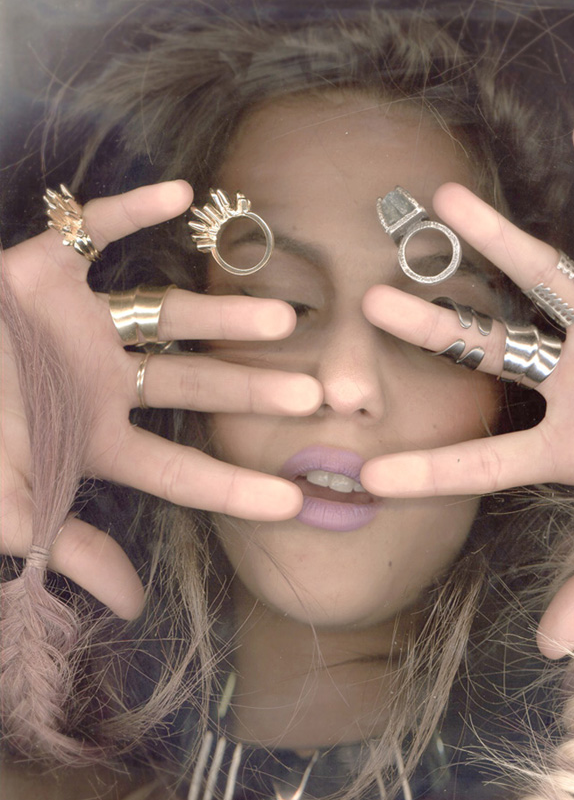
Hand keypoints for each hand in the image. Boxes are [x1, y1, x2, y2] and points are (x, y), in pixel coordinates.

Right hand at [1, 182, 320, 616]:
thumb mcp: (13, 510)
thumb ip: (74, 548)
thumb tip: (134, 608)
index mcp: (97, 438)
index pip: (181, 469)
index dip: (235, 487)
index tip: (296, 502)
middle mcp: (100, 380)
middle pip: (193, 386)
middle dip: (252, 391)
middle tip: (316, 397)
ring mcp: (78, 325)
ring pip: (166, 313)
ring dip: (223, 312)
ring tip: (284, 315)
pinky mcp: (42, 270)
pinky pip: (92, 230)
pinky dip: (131, 209)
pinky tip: (183, 191)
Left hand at [360, 121, 573, 657]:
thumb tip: (551, 650)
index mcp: (572, 441)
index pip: (485, 461)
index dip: (430, 471)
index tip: (365, 478)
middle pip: (490, 349)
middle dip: (432, 325)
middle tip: (366, 306)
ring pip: (545, 274)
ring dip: (494, 238)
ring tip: (438, 198)